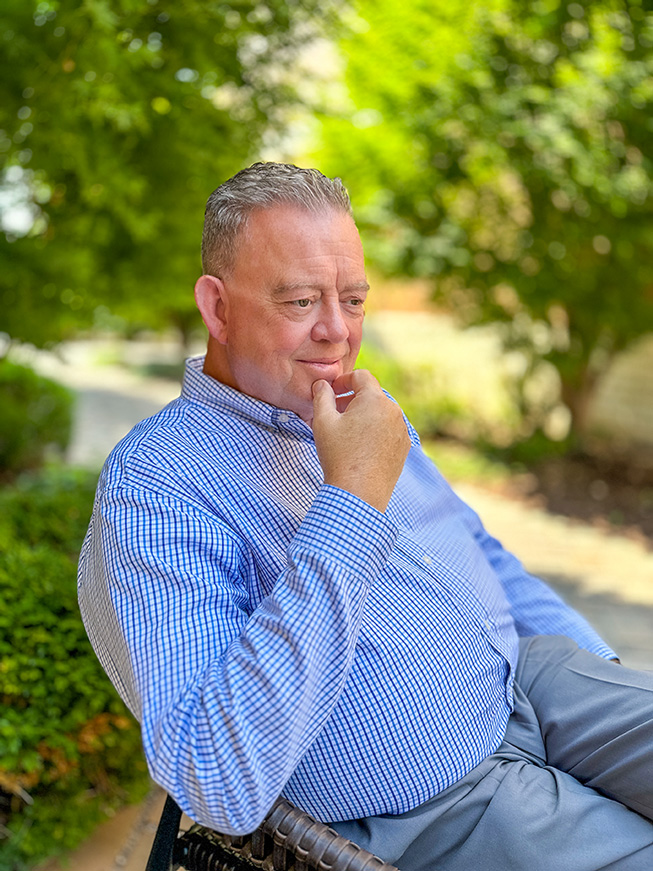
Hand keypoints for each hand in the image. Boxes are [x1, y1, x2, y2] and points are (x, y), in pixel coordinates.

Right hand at [311, 370, 410, 512]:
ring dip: (364, 415)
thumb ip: (322, 396)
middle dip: (353, 399)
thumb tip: (322, 384)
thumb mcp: (322, 421)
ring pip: (381, 412)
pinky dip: (375, 430)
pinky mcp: (404, 447)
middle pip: (372, 394)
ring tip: (346, 431)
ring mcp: (402, 429)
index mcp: (375, 400)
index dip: (343, 380)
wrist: (358, 493)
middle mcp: (393, 411)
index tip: (331, 391)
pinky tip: (360, 446)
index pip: (361, 376)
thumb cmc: (338, 455)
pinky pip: (388, 429)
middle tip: (334, 412)